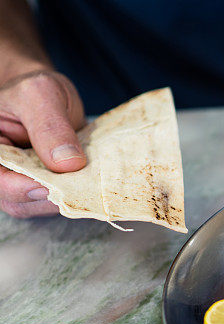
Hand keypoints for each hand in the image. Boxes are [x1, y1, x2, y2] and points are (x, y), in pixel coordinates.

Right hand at [0, 69, 86, 217]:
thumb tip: (68, 165)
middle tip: (81, 183)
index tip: (52, 185)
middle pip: (17, 201)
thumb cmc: (36, 90)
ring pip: (38, 206)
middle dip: (50, 196)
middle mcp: (0, 169)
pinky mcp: (42, 186)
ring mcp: (20, 181)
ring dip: (65, 198)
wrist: (47, 96)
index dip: (23, 188)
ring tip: (86, 178)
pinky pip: (55, 201)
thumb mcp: (41, 94)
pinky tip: (88, 180)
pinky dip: (74, 195)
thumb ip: (51, 127)